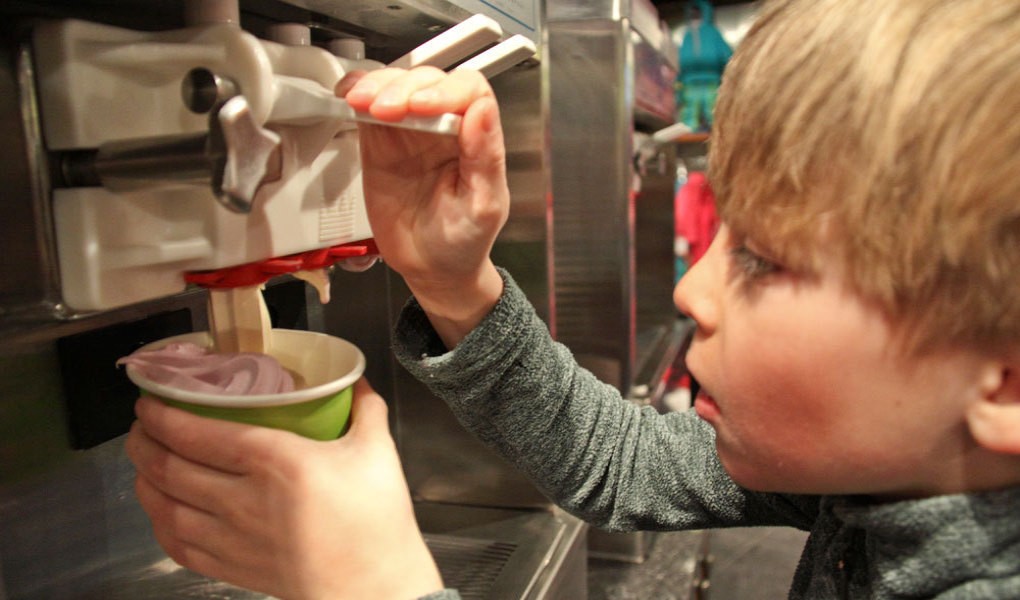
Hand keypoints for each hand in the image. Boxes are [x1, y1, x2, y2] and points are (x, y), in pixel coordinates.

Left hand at [125, 379, 442, 599]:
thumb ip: (365, 410)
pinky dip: (158, 522)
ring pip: (164, 504)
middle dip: (143, 441)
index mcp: (277, 461)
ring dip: (143, 478)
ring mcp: (232, 537)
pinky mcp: (231, 568)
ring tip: (143, 460)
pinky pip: (176, 543)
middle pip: (169, 466)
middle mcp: (244, 498)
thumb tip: (355, 383)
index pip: (197, 433)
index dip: (163, 415)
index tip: (151, 400)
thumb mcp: (378, 454)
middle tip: (142, 425)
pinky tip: (159, 508)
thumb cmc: (376, 524)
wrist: (375, 590)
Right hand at [338, 67, 507, 345]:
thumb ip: (486, 157)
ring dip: (377, 87)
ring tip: (364, 104)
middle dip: (404, 88)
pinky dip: (355, 94)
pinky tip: (349, 98)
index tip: (423, 106)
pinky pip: (367, 108)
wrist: (431, 269)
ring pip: (394, 87)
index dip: (444, 90)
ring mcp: (410, 132)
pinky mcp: (380, 143)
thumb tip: (483, 110)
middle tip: (387, 109)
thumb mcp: (484, 206)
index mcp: (476, 138)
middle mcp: (444, 128)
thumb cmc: (464, 241)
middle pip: (426, 81)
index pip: (468, 90)